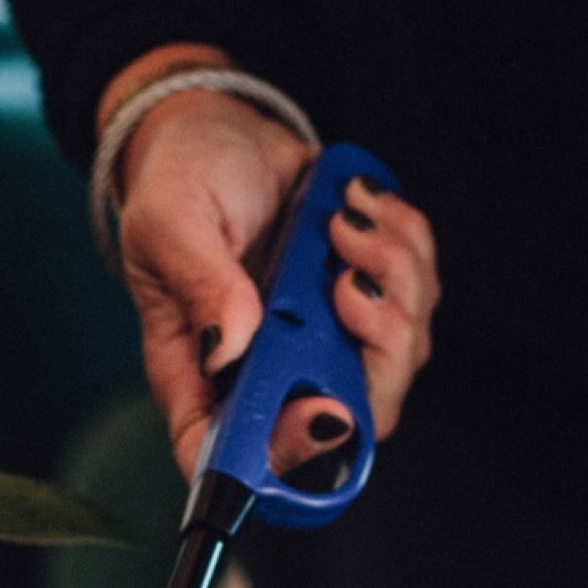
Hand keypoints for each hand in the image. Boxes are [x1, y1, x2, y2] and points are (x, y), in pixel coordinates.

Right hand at [110, 76, 440, 475]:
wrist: (219, 131)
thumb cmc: (178, 185)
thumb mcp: (170, 225)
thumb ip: (201, 286)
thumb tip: (235, 344)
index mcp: (204, 374)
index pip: (241, 454)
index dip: (288, 456)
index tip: (321, 413)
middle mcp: (269, 369)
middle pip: (349, 421)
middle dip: (374, 353)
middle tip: (348, 286)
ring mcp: (322, 338)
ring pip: (397, 357)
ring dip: (393, 281)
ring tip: (347, 225)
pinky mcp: (364, 301)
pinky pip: (417, 298)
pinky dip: (406, 246)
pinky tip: (363, 210)